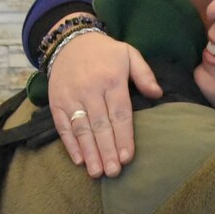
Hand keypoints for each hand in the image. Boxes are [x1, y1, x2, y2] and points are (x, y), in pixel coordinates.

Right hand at [48, 32, 158, 177]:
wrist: (69, 40)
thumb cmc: (105, 52)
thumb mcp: (129, 53)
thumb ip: (144, 74)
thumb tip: (157, 94)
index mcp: (111, 79)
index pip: (119, 114)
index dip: (123, 137)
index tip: (127, 158)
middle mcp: (90, 90)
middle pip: (100, 125)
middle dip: (107, 151)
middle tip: (114, 172)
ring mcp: (71, 97)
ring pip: (81, 129)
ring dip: (89, 153)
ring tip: (97, 172)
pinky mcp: (57, 102)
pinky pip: (63, 126)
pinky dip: (70, 144)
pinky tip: (79, 160)